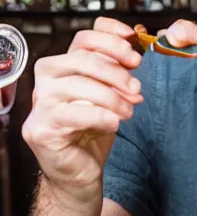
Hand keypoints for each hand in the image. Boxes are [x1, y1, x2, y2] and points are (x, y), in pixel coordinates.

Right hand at [22, 17, 196, 208]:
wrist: (78, 176)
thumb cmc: (92, 135)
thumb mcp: (109, 98)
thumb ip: (115, 74)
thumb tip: (136, 51)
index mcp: (61, 65)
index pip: (84, 39)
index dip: (112, 41)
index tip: (136, 56)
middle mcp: (45, 79)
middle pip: (83, 59)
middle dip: (117, 73)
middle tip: (137, 90)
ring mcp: (40, 104)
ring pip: (80, 86)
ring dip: (112, 98)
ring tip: (129, 112)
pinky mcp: (41, 129)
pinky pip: (75, 114)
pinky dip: (101, 117)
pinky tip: (115, 124)